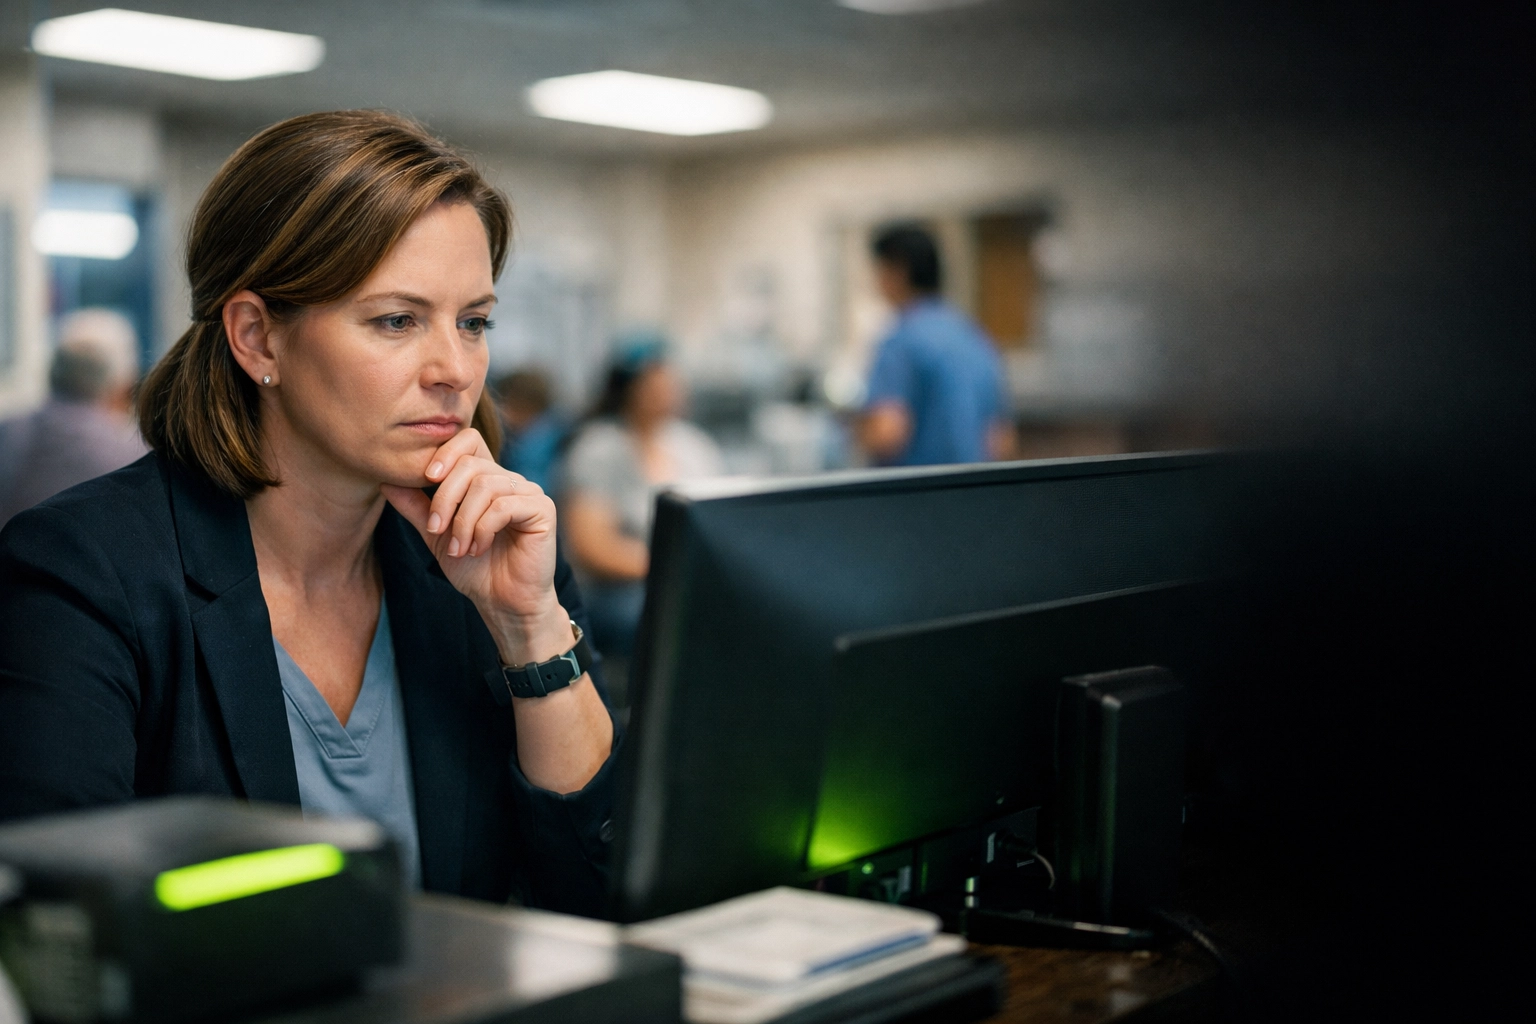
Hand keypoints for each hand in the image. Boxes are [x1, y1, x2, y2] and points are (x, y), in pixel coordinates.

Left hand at [381, 428, 570, 664]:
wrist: (502, 603)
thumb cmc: (475, 570)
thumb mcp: (437, 535)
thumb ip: (416, 507)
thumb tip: (386, 480)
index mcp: (487, 478)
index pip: (468, 440)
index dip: (445, 451)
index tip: (425, 479)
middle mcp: (510, 480)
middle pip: (471, 464)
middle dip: (445, 497)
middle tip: (435, 529)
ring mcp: (529, 492)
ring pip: (485, 486)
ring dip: (463, 521)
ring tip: (459, 549)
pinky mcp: (543, 509)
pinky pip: (504, 506)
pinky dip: (483, 529)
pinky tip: (478, 549)